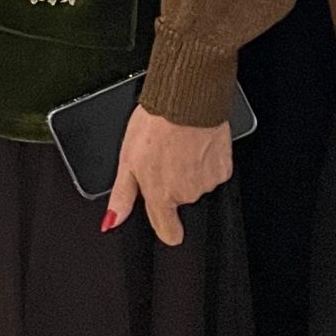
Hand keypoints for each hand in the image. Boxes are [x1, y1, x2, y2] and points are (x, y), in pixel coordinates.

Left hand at [106, 106, 233, 245]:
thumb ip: (122, 195)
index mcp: (161, 195)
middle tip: (162, 158)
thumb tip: (111, 222)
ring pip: (195, 185)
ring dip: (187, 171)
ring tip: (177, 146)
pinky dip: (204, 161)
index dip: (164, 225)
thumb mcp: (126, 160)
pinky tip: (194, 144)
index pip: (168, 232)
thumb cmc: (154, 126)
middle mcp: (186, 195)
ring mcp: (207, 183)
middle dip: (171, 184)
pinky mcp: (223, 170)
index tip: (164, 218)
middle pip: (179, 201)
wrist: (185, 103)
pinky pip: (212, 172)